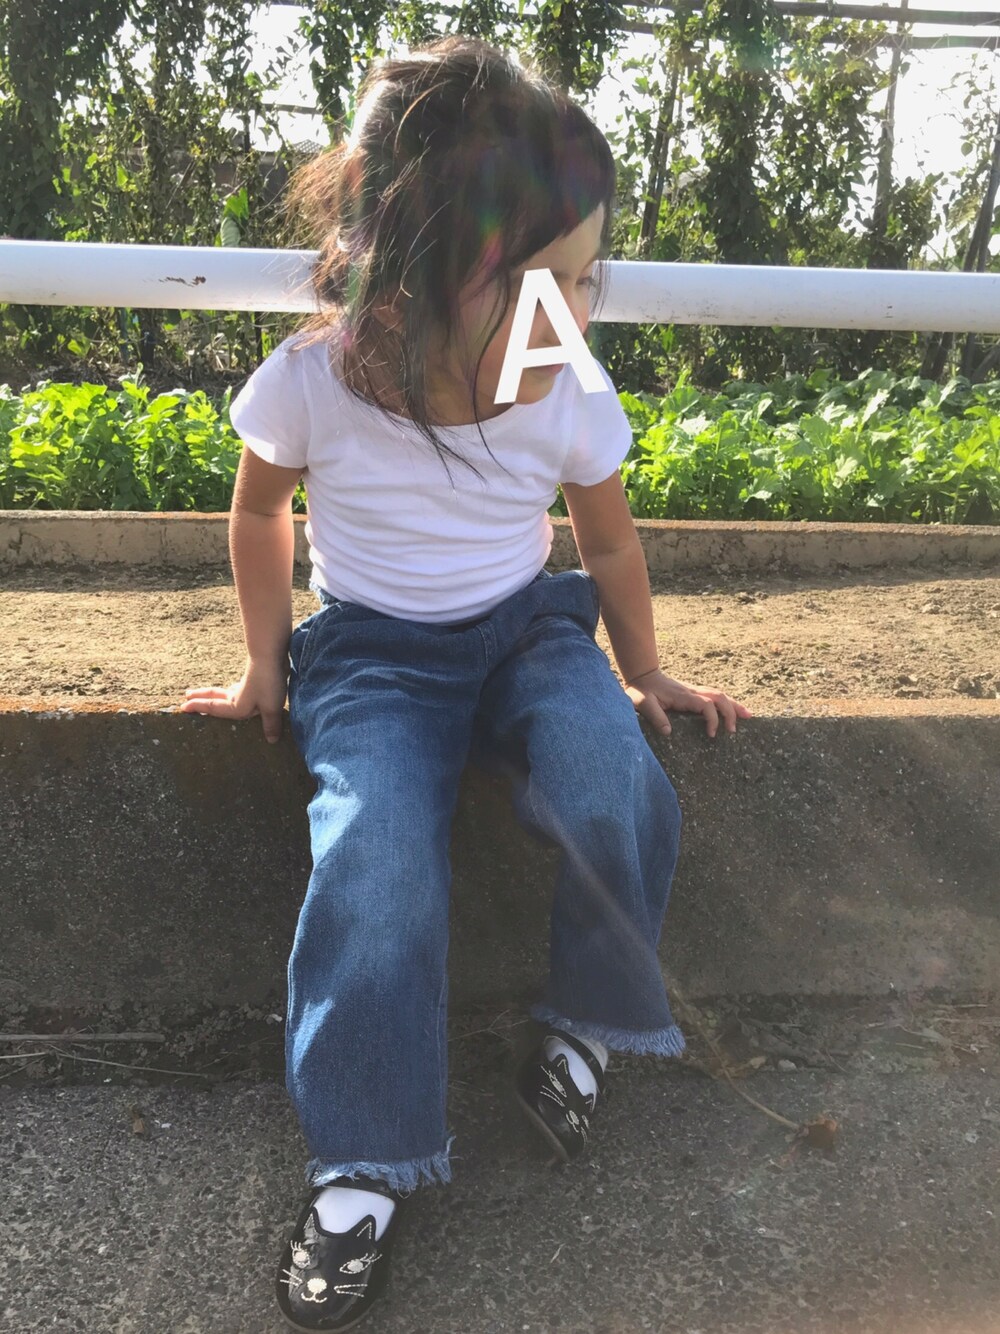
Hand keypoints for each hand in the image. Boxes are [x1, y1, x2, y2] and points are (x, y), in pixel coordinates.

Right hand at [178, 656, 288, 744]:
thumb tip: (271, 741)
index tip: (182, 707)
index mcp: (235, 705)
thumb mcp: (271, 708)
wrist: (271, 654)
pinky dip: (233, 689)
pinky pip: (239, 687)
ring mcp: (244, 685)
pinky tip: (238, 688)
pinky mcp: (254, 677)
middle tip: (187, 695)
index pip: (212, 707)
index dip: (198, 708)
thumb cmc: (268, 683)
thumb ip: (270, 724)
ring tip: (210, 694)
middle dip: (201, 697)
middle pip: (214, 696)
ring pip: (226, 691)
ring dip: (216, 693)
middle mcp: (237, 695)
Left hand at [624, 669, 751, 737]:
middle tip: (734, 731)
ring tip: (749, 716)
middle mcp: (692, 691)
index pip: (706, 705)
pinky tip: (735, 709)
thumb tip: (668, 732)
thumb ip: (655, 716)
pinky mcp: (694, 693)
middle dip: (730, 712)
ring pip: (720, 695)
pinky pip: (715, 696)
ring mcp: (695, 690)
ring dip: (734, 705)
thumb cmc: (641, 690)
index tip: (711, 735)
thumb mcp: (643, 704)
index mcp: (683, 696)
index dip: (712, 719)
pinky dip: (728, 702)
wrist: (642, 674)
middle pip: (719, 697)